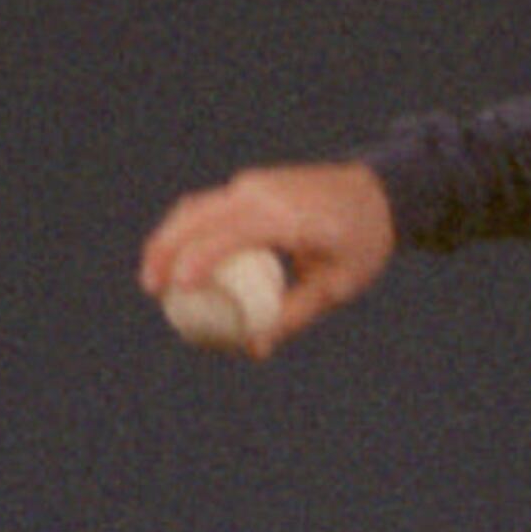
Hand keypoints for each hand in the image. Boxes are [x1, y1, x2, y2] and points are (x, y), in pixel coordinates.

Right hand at [139, 162, 396, 354]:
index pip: (228, 234)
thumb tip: (252, 347)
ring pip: (196, 207)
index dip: (197, 260)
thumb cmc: (361, 246)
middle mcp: (263, 193)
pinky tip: (176, 260)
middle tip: (152, 289)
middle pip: (197, 215)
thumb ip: (293, 315)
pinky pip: (209, 207)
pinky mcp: (250, 185)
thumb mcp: (335, 287)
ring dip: (168, 237)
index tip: (176, 289)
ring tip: (154, 276)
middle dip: (165, 249)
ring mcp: (254, 184)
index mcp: (288, 217)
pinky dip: (187, 230)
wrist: (378, 195)